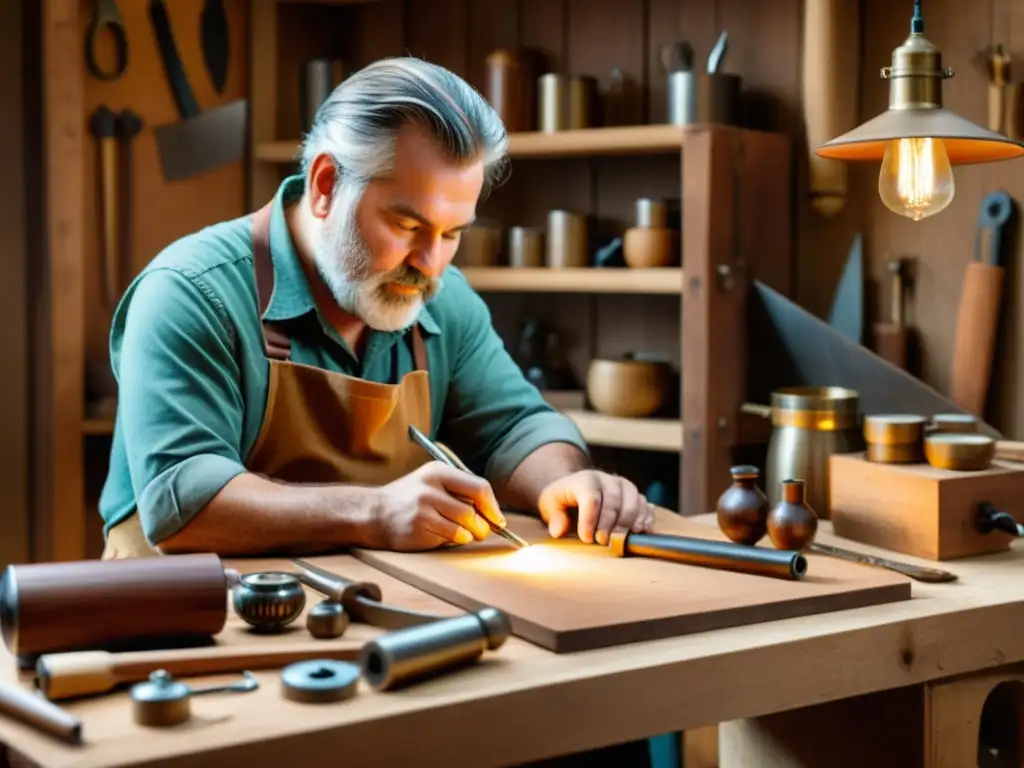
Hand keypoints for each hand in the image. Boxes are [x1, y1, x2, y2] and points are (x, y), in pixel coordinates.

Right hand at [370, 462, 505, 550]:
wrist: (374, 512)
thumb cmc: (410, 499)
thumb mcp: (432, 482)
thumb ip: (460, 491)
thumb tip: (493, 512)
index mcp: (439, 471)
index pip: (479, 486)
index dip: (493, 506)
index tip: (497, 519)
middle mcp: (431, 486)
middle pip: (473, 509)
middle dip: (484, 525)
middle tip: (482, 531)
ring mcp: (424, 506)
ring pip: (465, 525)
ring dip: (471, 534)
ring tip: (465, 534)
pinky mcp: (419, 526)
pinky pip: (451, 536)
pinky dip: (457, 539)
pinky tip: (447, 536)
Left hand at [537, 470, 654, 545]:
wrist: (578, 490)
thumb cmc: (564, 500)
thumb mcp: (550, 504)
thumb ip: (554, 516)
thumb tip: (558, 530)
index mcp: (584, 479)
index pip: (590, 497)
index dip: (590, 519)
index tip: (586, 538)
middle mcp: (607, 479)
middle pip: (614, 499)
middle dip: (610, 523)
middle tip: (603, 541)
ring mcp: (624, 486)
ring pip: (633, 500)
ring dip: (630, 522)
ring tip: (623, 539)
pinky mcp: (636, 495)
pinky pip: (645, 505)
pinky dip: (645, 518)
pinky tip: (640, 531)